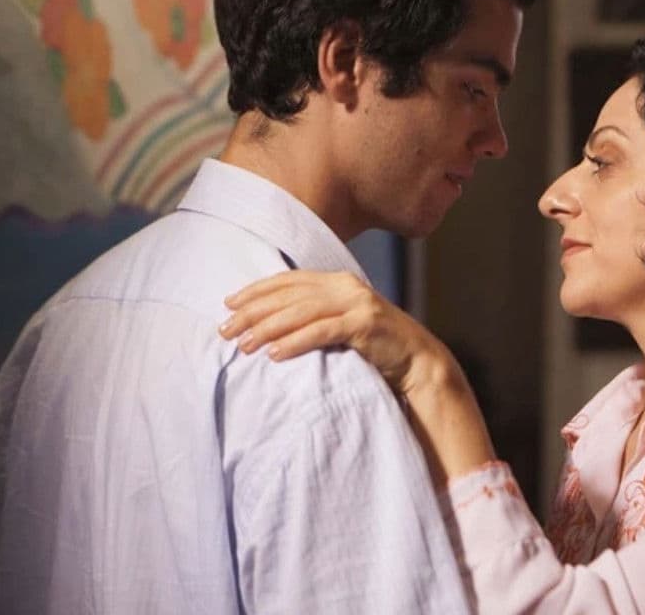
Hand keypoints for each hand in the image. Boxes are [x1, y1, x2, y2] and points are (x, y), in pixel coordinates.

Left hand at [219, 270, 458, 394]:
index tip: (228, 305)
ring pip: (301, 312)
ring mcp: (358, 303)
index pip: (288, 281)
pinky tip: (275, 354)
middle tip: (225, 330)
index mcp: (338, 281)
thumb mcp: (342, 323)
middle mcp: (346, 286)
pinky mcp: (366, 324)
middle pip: (289, 295)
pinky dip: (296, 342)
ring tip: (244, 345)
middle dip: (253, 312)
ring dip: (268, 329)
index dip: (256, 291)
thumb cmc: (375, 348)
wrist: (419, 362)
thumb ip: (316, 315)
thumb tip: (268, 324)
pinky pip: (322, 331)